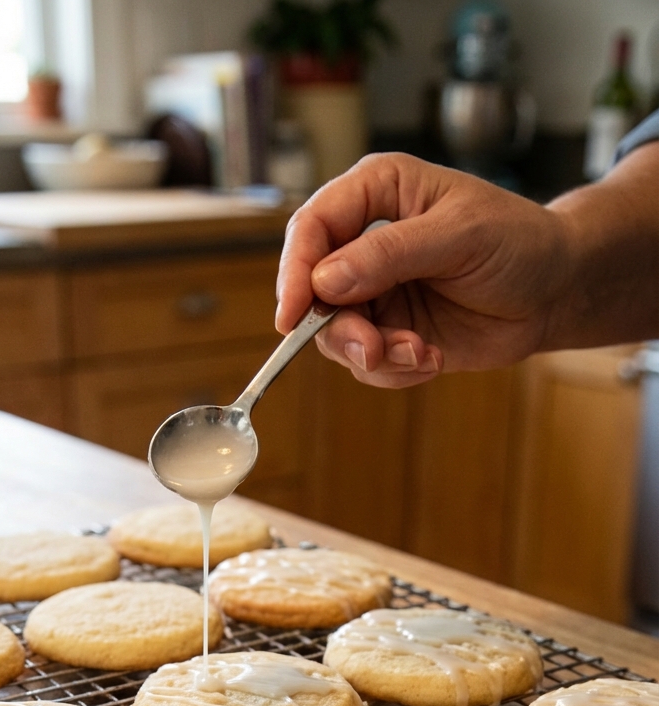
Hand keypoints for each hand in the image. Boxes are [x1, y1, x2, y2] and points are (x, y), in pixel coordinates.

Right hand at [275, 153, 569, 386]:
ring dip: (374, 354)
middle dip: (341, 329)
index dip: (294, 272)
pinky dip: (395, 370)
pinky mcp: (390, 330)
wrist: (555, 291)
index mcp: (375, 192)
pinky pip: (367, 362)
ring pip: (336, 334)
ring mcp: (374, 290)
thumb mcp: (459, 235)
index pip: (312, 228)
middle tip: (375, 350)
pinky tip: (431, 358)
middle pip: (312, 291)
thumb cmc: (518, 242)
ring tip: (422, 353)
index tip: (293, 316)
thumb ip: (390, 253)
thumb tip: (325, 281)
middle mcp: (364, 240)